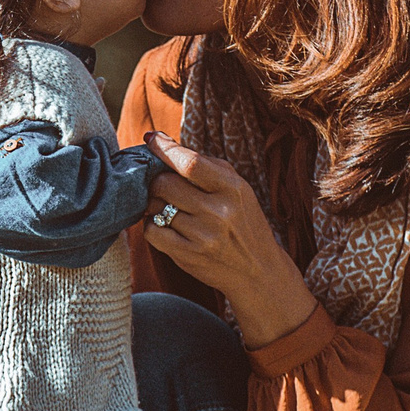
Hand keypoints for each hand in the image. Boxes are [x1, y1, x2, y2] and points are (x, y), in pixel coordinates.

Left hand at [143, 131, 318, 347]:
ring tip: (168, 207)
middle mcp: (218, 212)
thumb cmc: (242, 221)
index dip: (165, 149)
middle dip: (157, 180)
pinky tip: (166, 226)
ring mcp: (202, 236)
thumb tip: (160, 142)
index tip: (151, 140)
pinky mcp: (187, 256)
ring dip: (155, 203)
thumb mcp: (236, 189)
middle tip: (163, 186)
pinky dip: (152, 225)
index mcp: (232, 188)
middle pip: (164, 183)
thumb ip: (205, 165)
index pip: (190, 162)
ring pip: (156, 206)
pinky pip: (152, 231)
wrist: (257, 270)